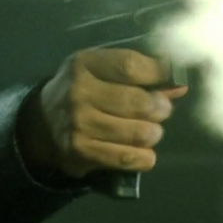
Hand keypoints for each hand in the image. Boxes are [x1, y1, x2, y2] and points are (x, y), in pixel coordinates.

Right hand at [19, 49, 189, 179]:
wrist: (42, 125)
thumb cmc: (82, 92)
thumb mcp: (100, 72)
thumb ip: (137, 75)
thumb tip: (179, 85)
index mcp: (84, 64)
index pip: (130, 66)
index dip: (158, 73)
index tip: (172, 79)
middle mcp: (79, 92)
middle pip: (139, 102)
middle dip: (160, 108)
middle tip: (161, 111)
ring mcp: (79, 124)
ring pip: (139, 132)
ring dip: (153, 134)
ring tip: (150, 132)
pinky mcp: (82, 151)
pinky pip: (128, 157)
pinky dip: (144, 157)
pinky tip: (143, 152)